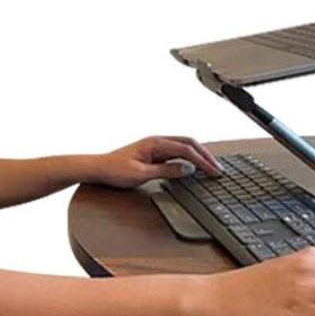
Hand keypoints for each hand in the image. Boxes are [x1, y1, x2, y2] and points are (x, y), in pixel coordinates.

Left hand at [86, 135, 222, 187]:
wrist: (97, 169)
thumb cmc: (114, 171)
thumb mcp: (141, 174)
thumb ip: (166, 171)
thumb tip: (188, 169)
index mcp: (155, 143)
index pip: (186, 149)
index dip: (202, 161)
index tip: (214, 172)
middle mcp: (157, 141)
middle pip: (189, 143)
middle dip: (205, 155)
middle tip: (217, 169)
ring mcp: (155, 147)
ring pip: (183, 147)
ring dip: (198, 156)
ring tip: (210, 168)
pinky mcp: (153, 154)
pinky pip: (176, 153)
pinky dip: (188, 159)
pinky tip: (194, 168)